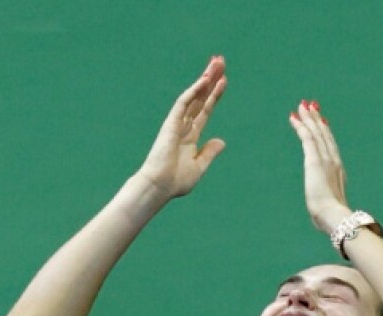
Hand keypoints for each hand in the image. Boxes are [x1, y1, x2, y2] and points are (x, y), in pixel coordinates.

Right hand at [135, 56, 227, 199]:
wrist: (159, 186)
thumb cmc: (175, 182)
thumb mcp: (199, 167)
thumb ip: (209, 153)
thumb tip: (221, 141)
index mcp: (190, 137)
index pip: (204, 110)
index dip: (214, 95)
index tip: (224, 80)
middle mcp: (183, 127)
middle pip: (200, 97)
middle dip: (210, 80)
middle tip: (220, 61)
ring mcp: (176, 124)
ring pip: (193, 95)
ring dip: (205, 79)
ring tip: (217, 62)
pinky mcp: (171, 123)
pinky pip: (183, 103)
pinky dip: (194, 91)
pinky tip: (205, 80)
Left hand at [289, 100, 352, 233]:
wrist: (334, 217)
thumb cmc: (331, 218)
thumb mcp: (328, 206)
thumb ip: (326, 203)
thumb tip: (322, 213)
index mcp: (338, 171)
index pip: (330, 147)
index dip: (325, 133)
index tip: (321, 122)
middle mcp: (334, 161)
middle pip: (325, 135)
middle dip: (317, 119)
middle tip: (310, 106)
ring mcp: (326, 159)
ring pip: (316, 132)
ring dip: (309, 118)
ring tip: (302, 106)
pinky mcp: (315, 161)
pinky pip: (307, 138)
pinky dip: (301, 126)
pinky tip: (294, 117)